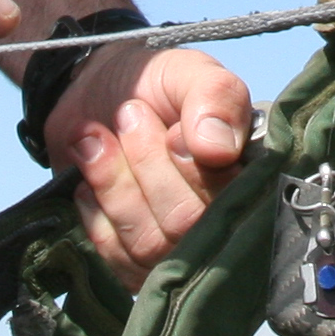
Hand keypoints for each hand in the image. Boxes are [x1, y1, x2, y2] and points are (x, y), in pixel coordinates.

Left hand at [51, 44, 252, 286]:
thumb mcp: (189, 72)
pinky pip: (115, 258)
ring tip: (94, 138)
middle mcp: (219, 220)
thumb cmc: (152, 84)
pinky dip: (95, 213)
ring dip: (114, 184)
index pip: (234, 199)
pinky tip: (87, 179)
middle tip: (128, 116)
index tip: (170, 129)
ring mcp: (175, 249)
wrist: (92, 92)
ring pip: (148, 244)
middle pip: (187, 225)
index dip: (194, 169)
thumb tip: (218, 150)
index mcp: (248, 175)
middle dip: (146, 165)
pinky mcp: (133, 263)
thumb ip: (216, 97)